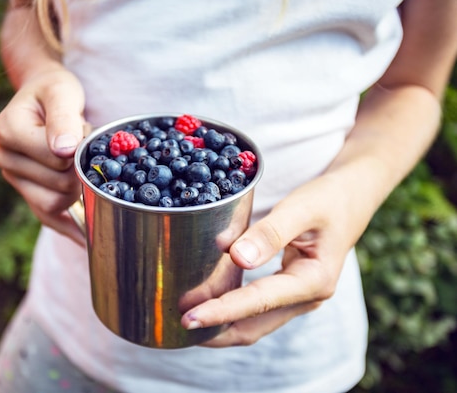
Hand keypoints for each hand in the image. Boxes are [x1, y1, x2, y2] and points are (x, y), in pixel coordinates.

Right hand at [0, 68, 87, 244]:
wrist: (42, 95)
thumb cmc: (54, 91)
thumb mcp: (62, 92)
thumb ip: (63, 118)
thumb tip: (65, 150)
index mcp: (8, 131)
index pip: (56, 158)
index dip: (78, 151)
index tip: (83, 132)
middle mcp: (5, 157)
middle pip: (59, 184)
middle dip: (80, 168)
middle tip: (82, 144)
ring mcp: (14, 178)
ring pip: (55, 203)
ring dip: (78, 186)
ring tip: (78, 161)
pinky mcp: (26, 191)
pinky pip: (47, 217)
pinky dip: (68, 227)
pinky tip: (86, 238)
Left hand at [180, 173, 364, 346]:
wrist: (351, 198)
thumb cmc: (328, 200)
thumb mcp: (301, 208)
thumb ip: (270, 233)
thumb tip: (236, 256)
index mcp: (314, 281)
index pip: (258, 302)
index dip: (221, 311)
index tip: (189, 317)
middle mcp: (307, 298)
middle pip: (253, 326)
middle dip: (214, 329)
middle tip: (176, 322)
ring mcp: (297, 299)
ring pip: (252, 323)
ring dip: (219, 323)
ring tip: (183, 316)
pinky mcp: (287, 292)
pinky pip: (254, 309)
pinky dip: (229, 309)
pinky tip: (206, 300)